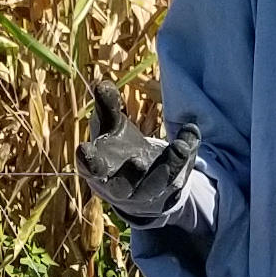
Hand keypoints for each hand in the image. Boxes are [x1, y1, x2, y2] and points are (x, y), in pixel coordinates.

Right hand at [77, 83, 193, 223]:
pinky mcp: (169, 190)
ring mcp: (145, 193)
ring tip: (181, 146)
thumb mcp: (111, 128)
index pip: (89, 169)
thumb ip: (107, 108)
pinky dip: (187, 155)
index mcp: (98, 172)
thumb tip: (101, 84)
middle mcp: (119, 187)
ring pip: (156, 185)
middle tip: (138, 161)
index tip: (83, 148)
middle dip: (130, 176)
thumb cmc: (116, 153)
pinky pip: (180, 175)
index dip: (87, 160)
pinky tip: (192, 132)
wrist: (137, 188)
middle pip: (122, 188)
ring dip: (169, 166)